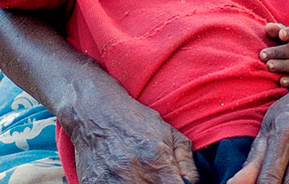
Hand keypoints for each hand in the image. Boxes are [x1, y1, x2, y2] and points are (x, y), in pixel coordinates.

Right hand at [67, 92, 198, 183]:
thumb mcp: (168, 132)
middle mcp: (135, 177)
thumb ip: (186, 161)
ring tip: (135, 175)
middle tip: (152, 176)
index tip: (172, 181)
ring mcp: (113, 183)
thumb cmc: (135, 121)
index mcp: (158, 165)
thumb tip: (193, 183)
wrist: (96, 112)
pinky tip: (119, 176)